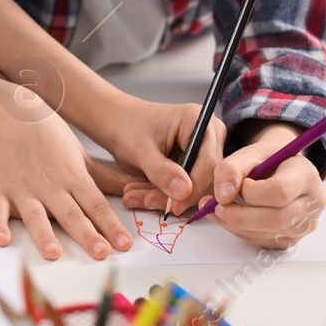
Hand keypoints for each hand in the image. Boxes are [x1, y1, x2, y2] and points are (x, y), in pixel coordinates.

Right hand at [0, 74, 134, 260]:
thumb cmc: (49, 135)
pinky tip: (2, 239)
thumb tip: (134, 191)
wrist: (12, 114)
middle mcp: (50, 185)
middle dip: (86, 234)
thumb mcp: (81, 154)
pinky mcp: (0, 189)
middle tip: (100, 252)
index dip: (111, 225)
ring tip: (53, 252)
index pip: (96, 205)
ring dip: (44, 234)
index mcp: (73, 177)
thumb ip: (105, 178)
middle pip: (71, 213)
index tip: (124, 244)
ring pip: (36, 215)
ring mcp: (24, 188)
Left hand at [102, 96, 225, 216]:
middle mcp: (207, 136)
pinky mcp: (193, 167)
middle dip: (177, 195)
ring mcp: (201, 153)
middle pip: (205, 177)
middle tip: (149, 201)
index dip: (195, 187)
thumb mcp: (140, 149)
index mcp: (198, 120)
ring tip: (138, 196)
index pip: (209, 161)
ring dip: (167, 198)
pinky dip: (165, 196)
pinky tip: (143, 194)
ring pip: (195, 188)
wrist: (117, 125)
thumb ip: (161, 170)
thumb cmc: (127, 126)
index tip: (176, 205)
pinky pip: (185, 189)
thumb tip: (184, 191)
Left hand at [200, 121, 325, 247]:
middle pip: (275, 219)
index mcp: (307, 176)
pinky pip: (262, 241)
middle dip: (238, 215)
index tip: (240, 185)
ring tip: (216, 208)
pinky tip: (229, 217)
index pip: (280, 192)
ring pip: (266, 234)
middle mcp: (313, 204)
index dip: (252, 192)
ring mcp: (304, 225)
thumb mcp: (250, 153)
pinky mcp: (290, 239)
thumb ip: (232, 168)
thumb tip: (222, 196)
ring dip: (234, 224)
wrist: (280, 169)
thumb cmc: (267, 159)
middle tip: (215, 205)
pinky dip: (239, 231)